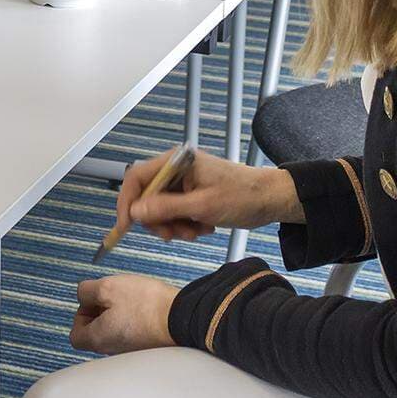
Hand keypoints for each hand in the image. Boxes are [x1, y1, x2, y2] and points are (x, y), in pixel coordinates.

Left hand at [70, 274, 177, 354]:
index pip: (75, 335)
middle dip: (100, 310)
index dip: (80, 314)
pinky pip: (130, 331)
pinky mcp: (145, 345)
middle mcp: (112, 349)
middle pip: (95, 332)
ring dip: (116, 312)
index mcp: (98, 339)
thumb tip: (82, 295)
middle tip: (114, 296)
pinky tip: (143, 306)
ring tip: (131, 299)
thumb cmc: (144, 304)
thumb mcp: (107, 287)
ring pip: (113, 329)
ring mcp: (130, 349)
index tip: (94, 300)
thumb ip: (86, 291)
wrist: (182, 317)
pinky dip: (132, 317)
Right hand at [116, 148, 300, 241]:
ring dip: (174, 226)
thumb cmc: (242, 196)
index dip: (127, 201)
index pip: (137, 177)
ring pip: (160, 210)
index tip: (126, 225)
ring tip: (196, 231)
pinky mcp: (191, 196)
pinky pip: (174, 214)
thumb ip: (166, 208)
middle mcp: (175, 170)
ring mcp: (183, 183)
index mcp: (176, 162)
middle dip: (158, 221)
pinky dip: (184, 225)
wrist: (270, 200)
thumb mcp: (202, 206)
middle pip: (146, 197)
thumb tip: (135, 211)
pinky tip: (203, 227)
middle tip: (174, 235)